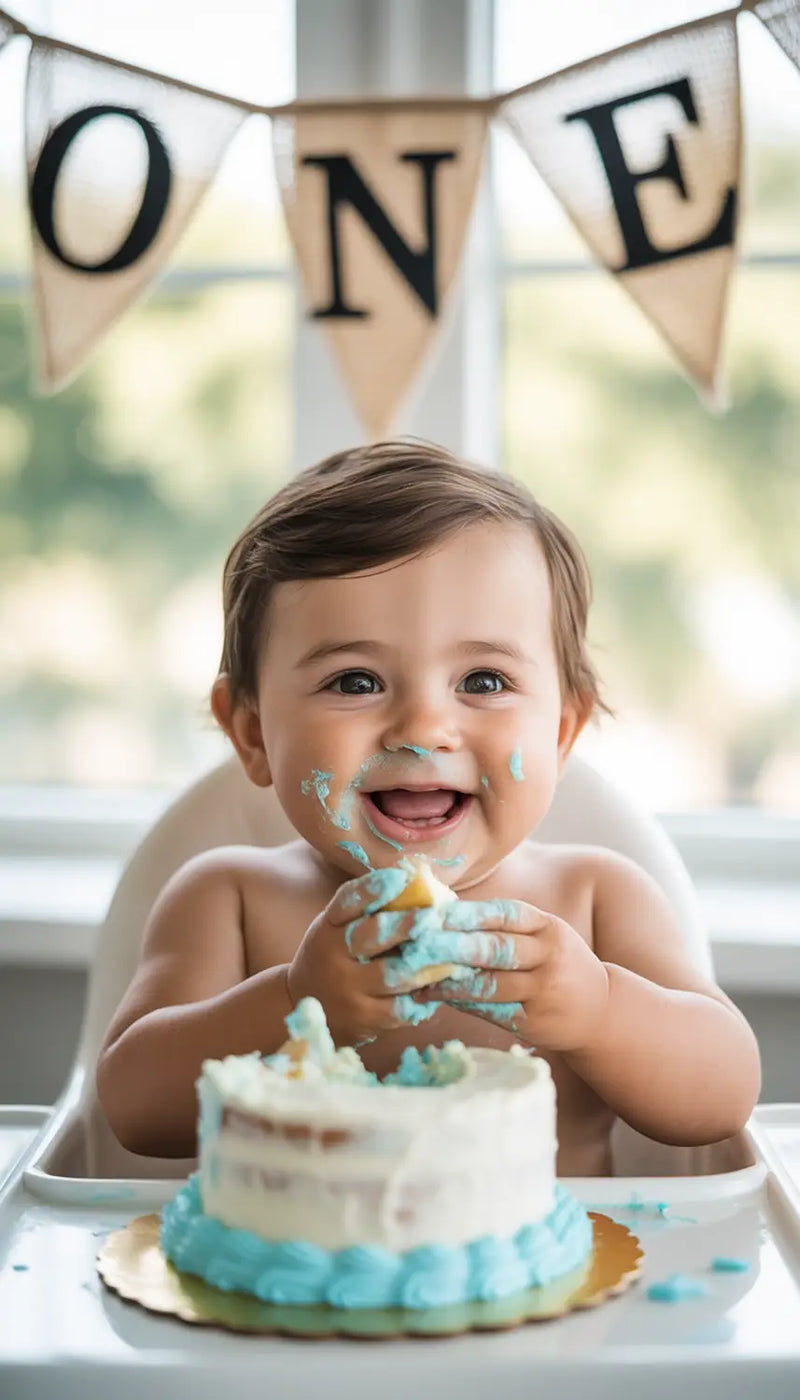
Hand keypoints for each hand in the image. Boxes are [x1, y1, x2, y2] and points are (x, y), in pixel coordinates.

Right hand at [286, 867, 449, 1045]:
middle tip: (437, 914)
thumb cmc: (333, 955)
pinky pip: (401, 1007)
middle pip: (373, 936)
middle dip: (407, 924)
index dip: (373, 889)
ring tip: (456, 951)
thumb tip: (419, 883)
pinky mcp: (364, 1019)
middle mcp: (334, 956)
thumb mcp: (337, 927)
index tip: (400, 877)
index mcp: (329, 926)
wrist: (301, 1005)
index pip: (347, 902)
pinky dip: (425, 996)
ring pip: (395, 974)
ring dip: (429, 962)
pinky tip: (444, 985)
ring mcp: (349, 990)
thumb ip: (367, 910)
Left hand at [417, 899, 609, 1051]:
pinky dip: (462, 1003)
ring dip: (449, 981)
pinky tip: (439, 997)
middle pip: (494, 948)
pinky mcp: (534, 1021)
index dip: (466, 914)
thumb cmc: (557, 963)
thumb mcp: (545, 936)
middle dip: (451, 945)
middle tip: (416, 943)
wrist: (600, 1009)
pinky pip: (491, 1010)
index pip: (503, 914)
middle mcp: (547, 956)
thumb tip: (444, 916)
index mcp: (547, 927)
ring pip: (488, 984)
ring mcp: (542, 991)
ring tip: (417, 976)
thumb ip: (506, 927)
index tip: (432, 913)